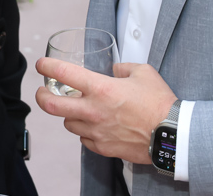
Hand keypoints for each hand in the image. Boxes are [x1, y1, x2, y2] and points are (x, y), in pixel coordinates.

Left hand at [34, 57, 176, 163]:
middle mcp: (93, 110)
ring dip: (68, 115)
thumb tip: (115, 70)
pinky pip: (83, 139)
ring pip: (67, 123)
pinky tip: (93, 126)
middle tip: (42, 92)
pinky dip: (84, 131)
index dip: (48, 66)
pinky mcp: (103, 147)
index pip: (64, 73)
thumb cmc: (160, 103)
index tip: (42, 64)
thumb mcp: (143, 72)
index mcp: (101, 88)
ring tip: (76, 110)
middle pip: (51, 105)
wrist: (171, 135)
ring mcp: (96, 131)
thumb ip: (123, 68)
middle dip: (41, 96)